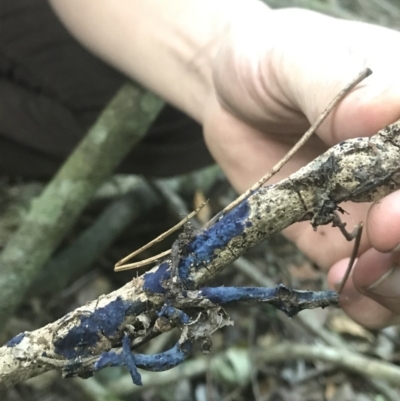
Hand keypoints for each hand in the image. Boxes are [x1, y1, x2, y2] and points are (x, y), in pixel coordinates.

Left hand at [203, 5, 399, 327]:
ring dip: (395, 284)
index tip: (388, 216)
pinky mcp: (335, 236)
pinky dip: (365, 300)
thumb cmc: (267, 61)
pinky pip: (367, 283)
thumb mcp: (296, 56)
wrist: (231, 96)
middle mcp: (398, 169)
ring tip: (354, 276)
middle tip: (374, 242)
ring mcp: (371, 207)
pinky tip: (341, 287)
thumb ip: (337, 84)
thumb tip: (387, 109)